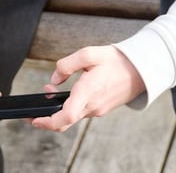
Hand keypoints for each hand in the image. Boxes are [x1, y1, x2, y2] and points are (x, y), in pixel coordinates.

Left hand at [30, 45, 144, 132]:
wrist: (141, 70)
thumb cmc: (116, 60)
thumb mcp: (90, 53)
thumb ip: (67, 64)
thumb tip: (55, 79)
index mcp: (88, 91)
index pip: (66, 116)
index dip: (48, 121)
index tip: (35, 119)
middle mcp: (93, 105)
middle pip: (65, 121)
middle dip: (47, 117)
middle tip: (35, 109)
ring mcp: (98, 110)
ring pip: (73, 116)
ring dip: (59, 108)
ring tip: (52, 90)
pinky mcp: (102, 109)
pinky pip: (82, 111)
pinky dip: (71, 106)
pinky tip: (70, 92)